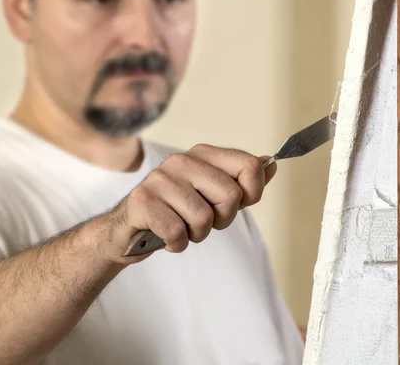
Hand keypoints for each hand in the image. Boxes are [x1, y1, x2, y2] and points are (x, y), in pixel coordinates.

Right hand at [103, 144, 276, 263]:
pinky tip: (165, 237)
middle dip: (220, 220)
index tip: (232, 204)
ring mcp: (161, 179)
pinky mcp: (143, 201)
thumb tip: (271, 163)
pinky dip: (176, 244)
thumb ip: (241, 180)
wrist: (128, 232)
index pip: (250, 166)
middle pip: (232, 197)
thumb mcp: (212, 195)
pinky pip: (178, 233)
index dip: (251, 194)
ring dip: (195, 234)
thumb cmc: (175, 212)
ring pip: (204, 219)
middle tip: (199, 220)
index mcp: (202, 154)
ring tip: (180, 227)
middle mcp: (182, 161)